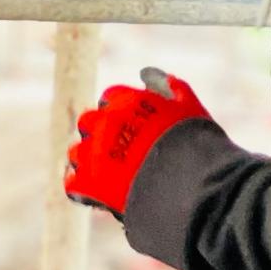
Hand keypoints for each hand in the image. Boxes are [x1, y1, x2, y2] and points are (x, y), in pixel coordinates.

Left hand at [65, 75, 209, 218]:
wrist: (189, 186)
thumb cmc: (196, 146)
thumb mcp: (190, 109)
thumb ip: (171, 87)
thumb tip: (145, 73)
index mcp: (126, 101)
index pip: (111, 98)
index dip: (120, 112)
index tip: (130, 126)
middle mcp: (104, 123)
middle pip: (88, 121)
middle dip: (98, 133)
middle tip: (117, 150)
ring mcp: (94, 153)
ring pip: (77, 152)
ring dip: (89, 161)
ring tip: (109, 175)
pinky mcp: (90, 184)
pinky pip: (74, 184)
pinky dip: (83, 190)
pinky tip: (99, 196)